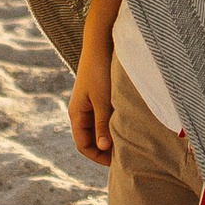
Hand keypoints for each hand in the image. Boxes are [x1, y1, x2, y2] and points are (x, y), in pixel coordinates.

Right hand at [68, 34, 114, 163]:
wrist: (101, 43)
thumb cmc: (99, 70)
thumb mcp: (103, 100)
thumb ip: (102, 124)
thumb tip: (103, 148)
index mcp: (76, 114)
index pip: (83, 145)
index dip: (98, 156)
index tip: (117, 161)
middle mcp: (81, 111)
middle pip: (90, 140)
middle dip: (104, 149)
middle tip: (125, 155)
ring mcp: (89, 104)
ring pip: (98, 129)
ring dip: (110, 137)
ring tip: (128, 142)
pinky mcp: (99, 97)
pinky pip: (104, 118)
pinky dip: (112, 125)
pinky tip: (127, 125)